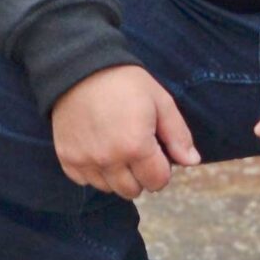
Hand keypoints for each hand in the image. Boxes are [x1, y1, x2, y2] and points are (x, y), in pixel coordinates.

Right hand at [51, 64, 200, 199]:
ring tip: (117, 150)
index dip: (162, 168)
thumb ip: (178, 135)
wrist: (80, 68)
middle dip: (141, 176)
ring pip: (109, 189)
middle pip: (133, 191)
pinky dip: (94, 172)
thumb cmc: (125, 83)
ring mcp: (85, 161)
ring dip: (117, 176)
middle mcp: (109, 159)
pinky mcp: (67, 158)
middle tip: (137, 151)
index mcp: (136, 146)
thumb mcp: (160, 101)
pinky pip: (85, 181)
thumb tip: (192, 162)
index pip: (158, 181)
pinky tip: (97, 150)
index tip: (156, 152)